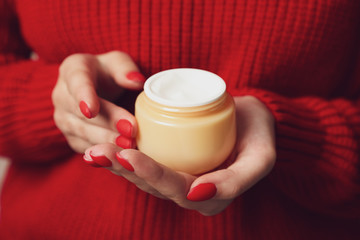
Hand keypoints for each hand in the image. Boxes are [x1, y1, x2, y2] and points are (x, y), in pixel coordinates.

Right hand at [52, 51, 144, 152]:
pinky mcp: (71, 137)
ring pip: (83, 133)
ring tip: (129, 145)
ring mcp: (64, 119)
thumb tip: (136, 81)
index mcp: (72, 70)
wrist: (96, 88)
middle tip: (130, 131)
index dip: (84, 97)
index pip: (77, 82)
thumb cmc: (108, 73)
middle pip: (82, 113)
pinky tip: (121, 155)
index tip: (92, 110)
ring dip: (106, 141)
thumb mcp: (118, 62)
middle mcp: (61, 96)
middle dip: (107, 123)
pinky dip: (103, 152)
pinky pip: (85, 147)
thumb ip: (125, 69)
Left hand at [83, 96, 275, 215]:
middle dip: (124, 169)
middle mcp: (189, 192)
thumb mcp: (261, 158)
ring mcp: (177, 177)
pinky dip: (123, 155)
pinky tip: (104, 146)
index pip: (175, 189)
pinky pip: (143, 162)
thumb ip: (236, 181)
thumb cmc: (259, 134)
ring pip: (142, 176)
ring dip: (117, 164)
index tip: (129, 154)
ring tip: (93, 152)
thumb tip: (197, 193)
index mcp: (209, 197)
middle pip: (152, 185)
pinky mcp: (170, 161)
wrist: (253, 117)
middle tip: (99, 152)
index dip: (151, 174)